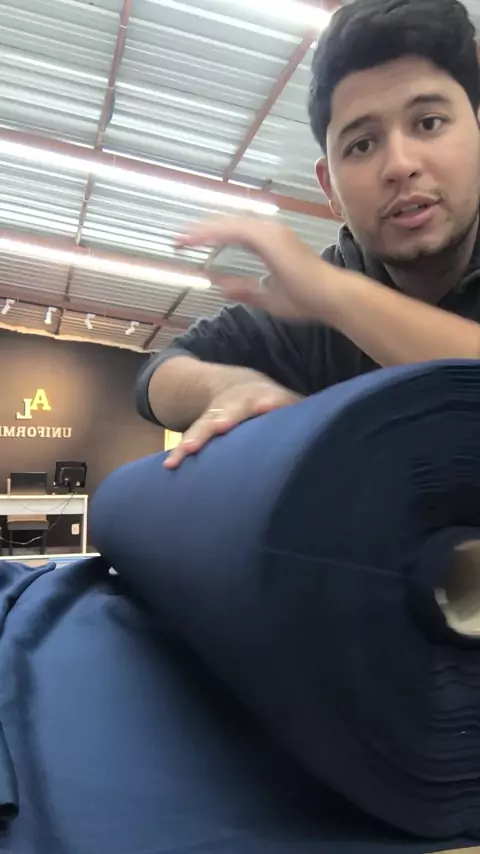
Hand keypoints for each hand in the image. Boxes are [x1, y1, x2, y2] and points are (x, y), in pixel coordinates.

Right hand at [164, 378, 301, 468]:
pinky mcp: (200, 427)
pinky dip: (179, 452)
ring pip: (202, 426)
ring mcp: (214, 414)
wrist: (229, 382)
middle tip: (217, 428)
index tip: (268, 407)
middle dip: (221, 420)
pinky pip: (188, 439)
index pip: (267, 401)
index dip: (268, 404)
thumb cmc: (270, 400)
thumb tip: (351, 426)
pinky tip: (168, 468)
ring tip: (180, 456)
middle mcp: (236, 405)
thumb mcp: (289, 401)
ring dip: (192, 440)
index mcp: (263, 399)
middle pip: (228, 412)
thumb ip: (308, 413)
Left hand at [176, 217, 330, 320]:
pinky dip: (216, 233)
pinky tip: (199, 239)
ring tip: (182, 238)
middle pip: (228, 225)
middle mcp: (270, 232)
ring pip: (229, 225)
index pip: (234, 234)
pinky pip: (236, 231)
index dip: (212, 236)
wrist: (329, 298)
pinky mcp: (270, 238)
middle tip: (178, 239)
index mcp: (270, 243)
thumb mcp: (267, 297)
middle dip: (202, 230)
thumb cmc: (307, 299)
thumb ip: (245, 290)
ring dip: (204, 230)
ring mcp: (271, 232)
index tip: (191, 243)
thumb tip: (222, 287)